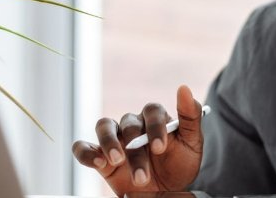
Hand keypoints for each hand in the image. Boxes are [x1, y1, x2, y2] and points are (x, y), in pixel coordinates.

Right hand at [72, 85, 204, 196]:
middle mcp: (133, 124)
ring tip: (117, 161)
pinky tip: (98, 163)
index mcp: (155, 118)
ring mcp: (115, 138)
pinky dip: (86, 153)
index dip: (155, 127)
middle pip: (129, 125)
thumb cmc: (179, 164)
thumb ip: (191, 117)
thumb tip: (184, 88)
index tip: (160, 148)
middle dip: (136, 151)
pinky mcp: (99, 155)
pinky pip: (83, 147)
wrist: (167, 190)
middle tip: (143, 175)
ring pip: (104, 126)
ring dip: (109, 143)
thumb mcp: (192, 143)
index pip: (152, 110)